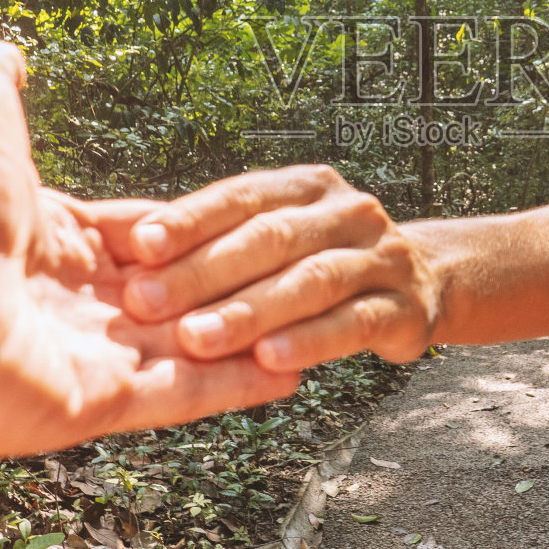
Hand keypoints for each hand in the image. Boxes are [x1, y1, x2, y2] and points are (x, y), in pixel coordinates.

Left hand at [0, 42, 299, 455]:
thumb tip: (7, 57)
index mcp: (42, 236)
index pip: (137, 239)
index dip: (187, 233)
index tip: (239, 227)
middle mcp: (57, 303)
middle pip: (165, 298)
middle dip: (226, 289)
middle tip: (287, 277)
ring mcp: (72, 360)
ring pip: (181, 352)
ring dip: (241, 338)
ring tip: (306, 330)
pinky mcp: (86, 405)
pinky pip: (178, 398)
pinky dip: (233, 388)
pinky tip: (286, 373)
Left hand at [118, 165, 438, 371]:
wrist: (422, 283)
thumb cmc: (320, 261)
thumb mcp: (280, 234)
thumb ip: (221, 239)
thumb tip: (126, 250)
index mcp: (306, 187)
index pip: (242, 196)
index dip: (190, 219)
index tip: (139, 245)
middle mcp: (347, 212)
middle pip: (271, 237)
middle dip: (205, 271)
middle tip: (147, 301)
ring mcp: (380, 258)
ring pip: (310, 281)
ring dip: (250, 311)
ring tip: (197, 339)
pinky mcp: (403, 310)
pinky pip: (352, 324)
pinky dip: (309, 341)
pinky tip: (269, 361)